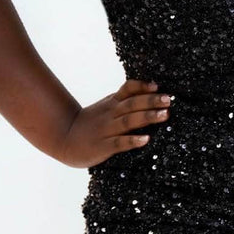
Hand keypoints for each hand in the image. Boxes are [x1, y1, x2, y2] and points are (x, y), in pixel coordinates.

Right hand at [57, 78, 172, 166]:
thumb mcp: (106, 107)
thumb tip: (151, 92)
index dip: (142, 86)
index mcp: (112, 104)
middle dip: (151, 101)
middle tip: (169, 99)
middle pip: (132, 104)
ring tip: (165, 115)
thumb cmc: (91, 123)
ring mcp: (107, 130)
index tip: (157, 86)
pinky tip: (145, 139)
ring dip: (148, 117)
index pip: (127, 89)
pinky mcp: (103, 147)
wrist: (64, 139)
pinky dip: (133, 140)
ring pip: (129, 121)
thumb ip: (124, 100)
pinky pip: (119, 143)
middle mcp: (111, 114)